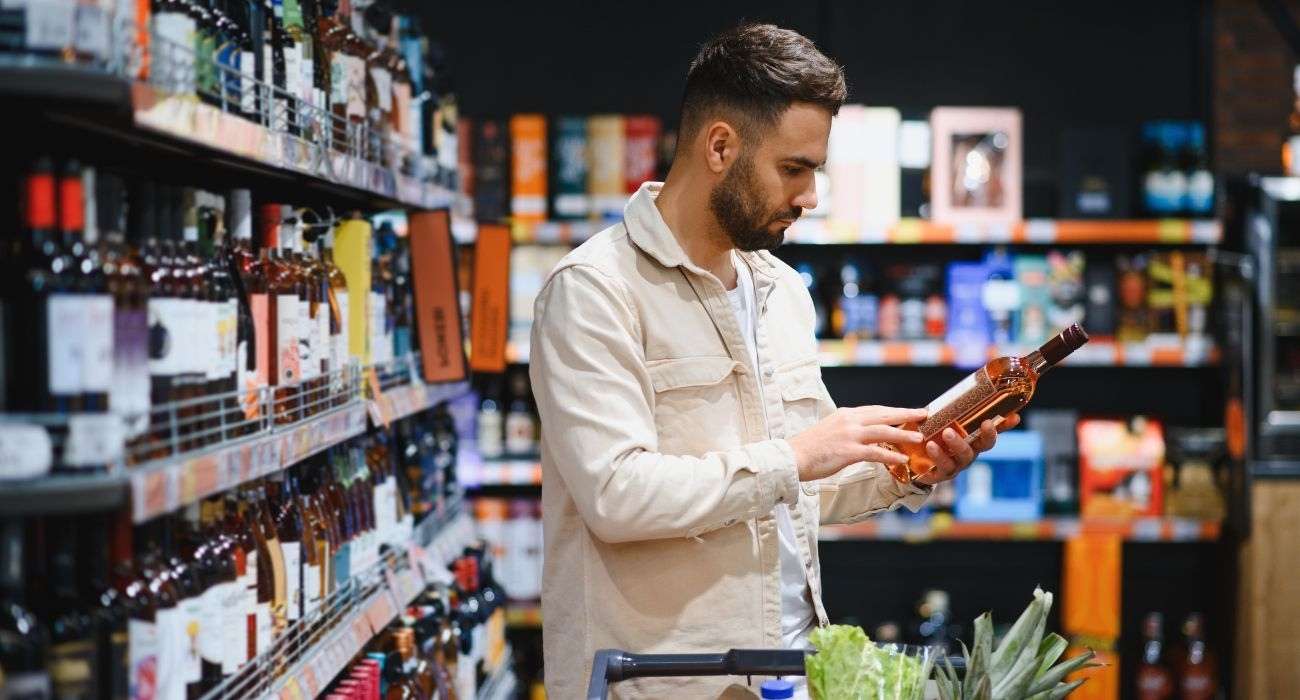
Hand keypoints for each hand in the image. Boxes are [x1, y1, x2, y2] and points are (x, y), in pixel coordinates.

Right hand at [788, 406, 927, 481]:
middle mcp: (849, 420)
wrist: (791, 457)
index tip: (909, 411)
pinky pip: (876, 452)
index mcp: (845, 414)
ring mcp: (849, 435)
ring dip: (904, 434)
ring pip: (883, 431)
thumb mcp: (830, 430)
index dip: (895, 410)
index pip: (876, 409)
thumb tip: (864, 435)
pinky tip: (903, 459)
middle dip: (906, 414)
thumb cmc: (810, 448)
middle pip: (884, 414)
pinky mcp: (848, 451)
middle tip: (924, 414)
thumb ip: (848, 429)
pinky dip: (891, 455)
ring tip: (919, 437)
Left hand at [914, 413, 1021, 484]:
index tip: (1015, 417)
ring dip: (958, 444)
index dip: (1004, 425)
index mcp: (971, 437)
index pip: (992, 430)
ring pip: (965, 456)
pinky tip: (931, 446)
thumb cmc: (928, 436)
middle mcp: (969, 451)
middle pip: (985, 445)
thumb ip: (943, 411)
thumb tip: (941, 402)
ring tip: (947, 432)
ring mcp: (957, 463)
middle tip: (985, 423)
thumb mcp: (936, 420)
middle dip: (988, 435)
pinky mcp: (942, 473)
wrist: (910, 460)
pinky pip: (944, 466)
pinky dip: (939, 455)